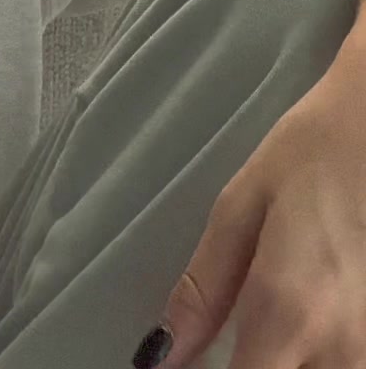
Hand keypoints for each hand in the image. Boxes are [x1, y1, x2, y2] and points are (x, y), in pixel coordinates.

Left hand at [148, 46, 365, 367]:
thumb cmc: (312, 154)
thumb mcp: (241, 207)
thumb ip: (202, 291)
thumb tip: (158, 356)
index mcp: (289, 317)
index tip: (191, 364)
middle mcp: (341, 352)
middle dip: (252, 368)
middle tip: (234, 338)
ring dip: (287, 362)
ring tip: (267, 333)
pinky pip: (344, 368)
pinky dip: (318, 359)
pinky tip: (303, 329)